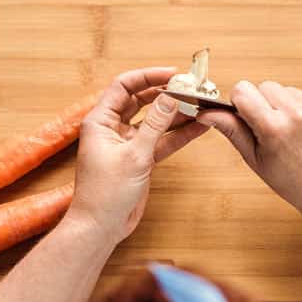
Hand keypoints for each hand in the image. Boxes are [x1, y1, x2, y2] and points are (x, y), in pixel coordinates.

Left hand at [69, 67, 207, 240]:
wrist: (101, 227)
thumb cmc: (105, 194)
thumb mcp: (134, 155)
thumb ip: (155, 125)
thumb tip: (170, 98)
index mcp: (100, 121)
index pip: (124, 87)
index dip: (148, 76)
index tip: (172, 73)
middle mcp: (112, 128)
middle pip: (141, 100)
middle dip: (166, 93)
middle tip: (190, 88)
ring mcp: (127, 143)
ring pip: (155, 120)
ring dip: (176, 113)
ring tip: (200, 104)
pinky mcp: (140, 158)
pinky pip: (162, 140)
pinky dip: (178, 134)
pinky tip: (198, 127)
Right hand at [197, 81, 301, 220]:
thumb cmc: (295, 183)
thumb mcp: (256, 160)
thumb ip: (232, 131)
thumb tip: (207, 112)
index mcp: (273, 128)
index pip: (243, 90)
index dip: (241, 103)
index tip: (248, 116)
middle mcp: (297, 113)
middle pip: (265, 86)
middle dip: (264, 104)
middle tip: (274, 130)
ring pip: (289, 90)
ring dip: (287, 105)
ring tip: (296, 133)